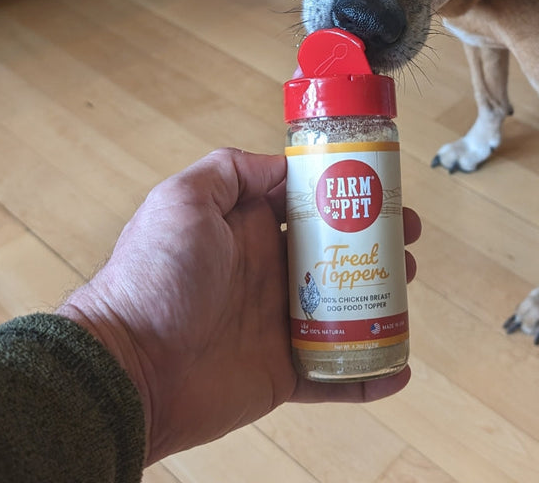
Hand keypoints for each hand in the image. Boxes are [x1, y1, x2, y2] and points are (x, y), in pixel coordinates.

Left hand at [57, 148, 420, 462]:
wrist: (130, 366)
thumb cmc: (151, 279)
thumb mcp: (182, 200)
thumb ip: (230, 171)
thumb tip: (281, 164)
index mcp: (247, 230)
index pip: (307, 203)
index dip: (347, 193)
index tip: (382, 186)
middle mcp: (267, 272)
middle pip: (337, 252)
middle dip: (377, 242)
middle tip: (409, 237)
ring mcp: (278, 324)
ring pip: (347, 309)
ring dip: (384, 298)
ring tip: (408, 284)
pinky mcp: (284, 373)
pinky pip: (337, 375)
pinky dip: (370, 375)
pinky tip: (400, 367)